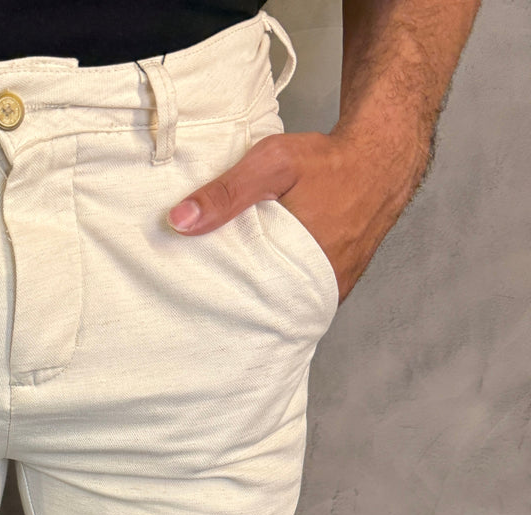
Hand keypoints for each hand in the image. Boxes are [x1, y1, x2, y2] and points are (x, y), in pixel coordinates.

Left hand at [166, 128, 414, 305]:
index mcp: (300, 269)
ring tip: (230, 292)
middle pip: (266, 309)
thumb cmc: (329, 161)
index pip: (248, 303)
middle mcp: (320, 289)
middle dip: (238, 303)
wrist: (381, 158)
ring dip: (261, 298)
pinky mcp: (338, 285)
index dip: (220, 302)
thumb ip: (227, 193)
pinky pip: (302, 297)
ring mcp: (331, 291)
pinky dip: (282, 290)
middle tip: (206, 298)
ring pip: (285, 305)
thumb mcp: (272, 164)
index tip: (195, 298)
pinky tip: (262, 280)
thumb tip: (180, 221)